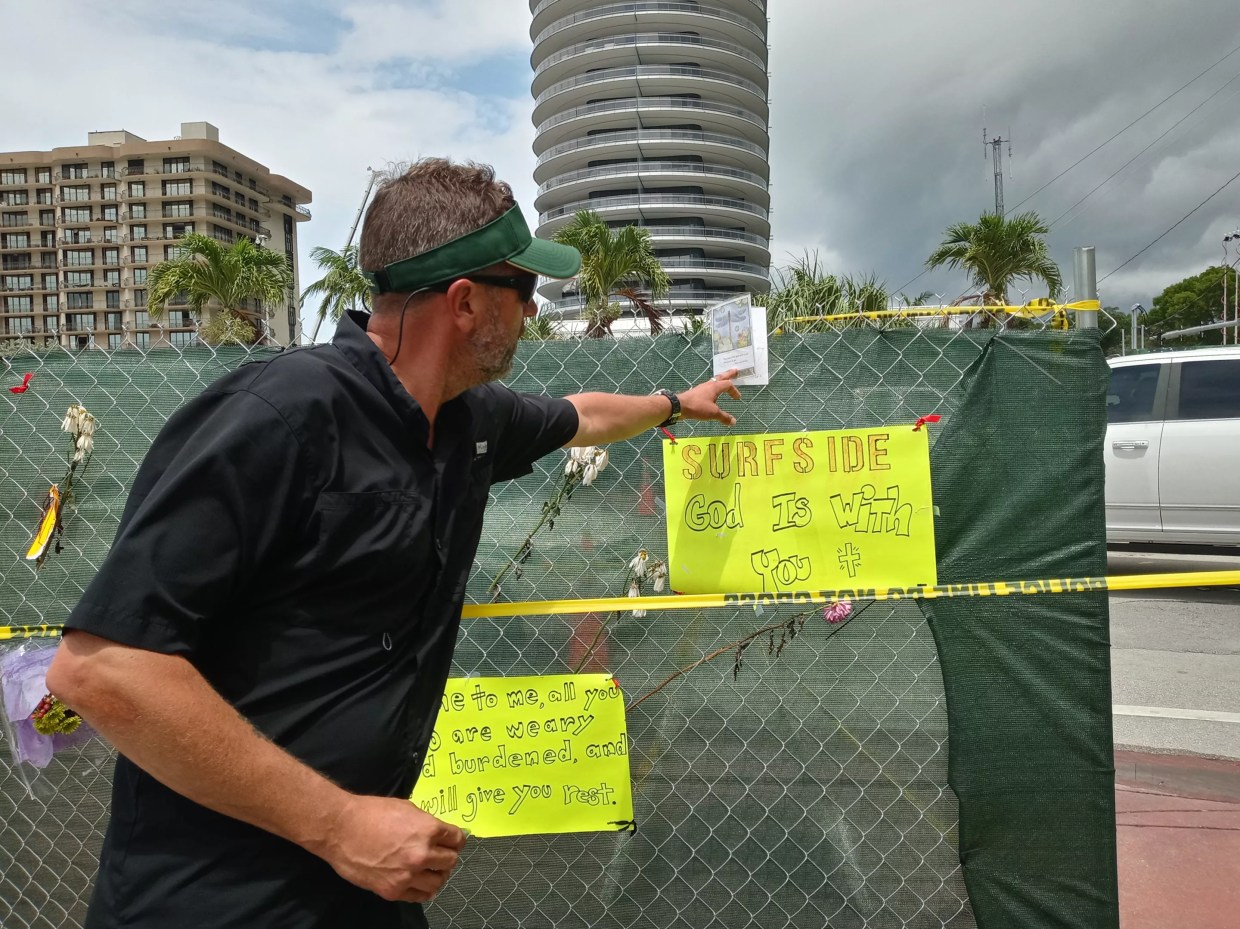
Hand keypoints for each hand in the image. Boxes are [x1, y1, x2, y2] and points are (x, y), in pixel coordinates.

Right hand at [321, 795, 466, 903]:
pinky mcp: (393, 890)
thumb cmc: (371, 813)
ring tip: (430, 870)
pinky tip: (418, 882)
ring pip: (438, 882)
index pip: (457, 840)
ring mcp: (407, 875)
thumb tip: (438, 834)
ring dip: (437, 875)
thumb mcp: (407, 809)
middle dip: (447, 856)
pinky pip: (419, 896)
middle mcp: (422, 854)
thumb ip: (426, 824)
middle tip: (440, 855)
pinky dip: (423, 890)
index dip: (456, 840)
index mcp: (428, 830)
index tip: (453, 842)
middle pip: (450, 861)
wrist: (341, 829)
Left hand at [678, 369, 741, 426]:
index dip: (734, 390)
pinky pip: (708, 387)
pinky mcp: (696, 393)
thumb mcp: (713, 413)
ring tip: (724, 380)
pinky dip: (713, 387)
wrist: (679, 406)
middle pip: (721, 377)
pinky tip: (711, 392)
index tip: (737, 398)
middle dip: (729, 374)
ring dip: (720, 380)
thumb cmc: (698, 407)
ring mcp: (701, 388)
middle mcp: (709, 385)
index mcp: (715, 387)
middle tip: (735, 370)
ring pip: (713, 381)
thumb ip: (724, 417)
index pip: (728, 385)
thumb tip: (734, 422)